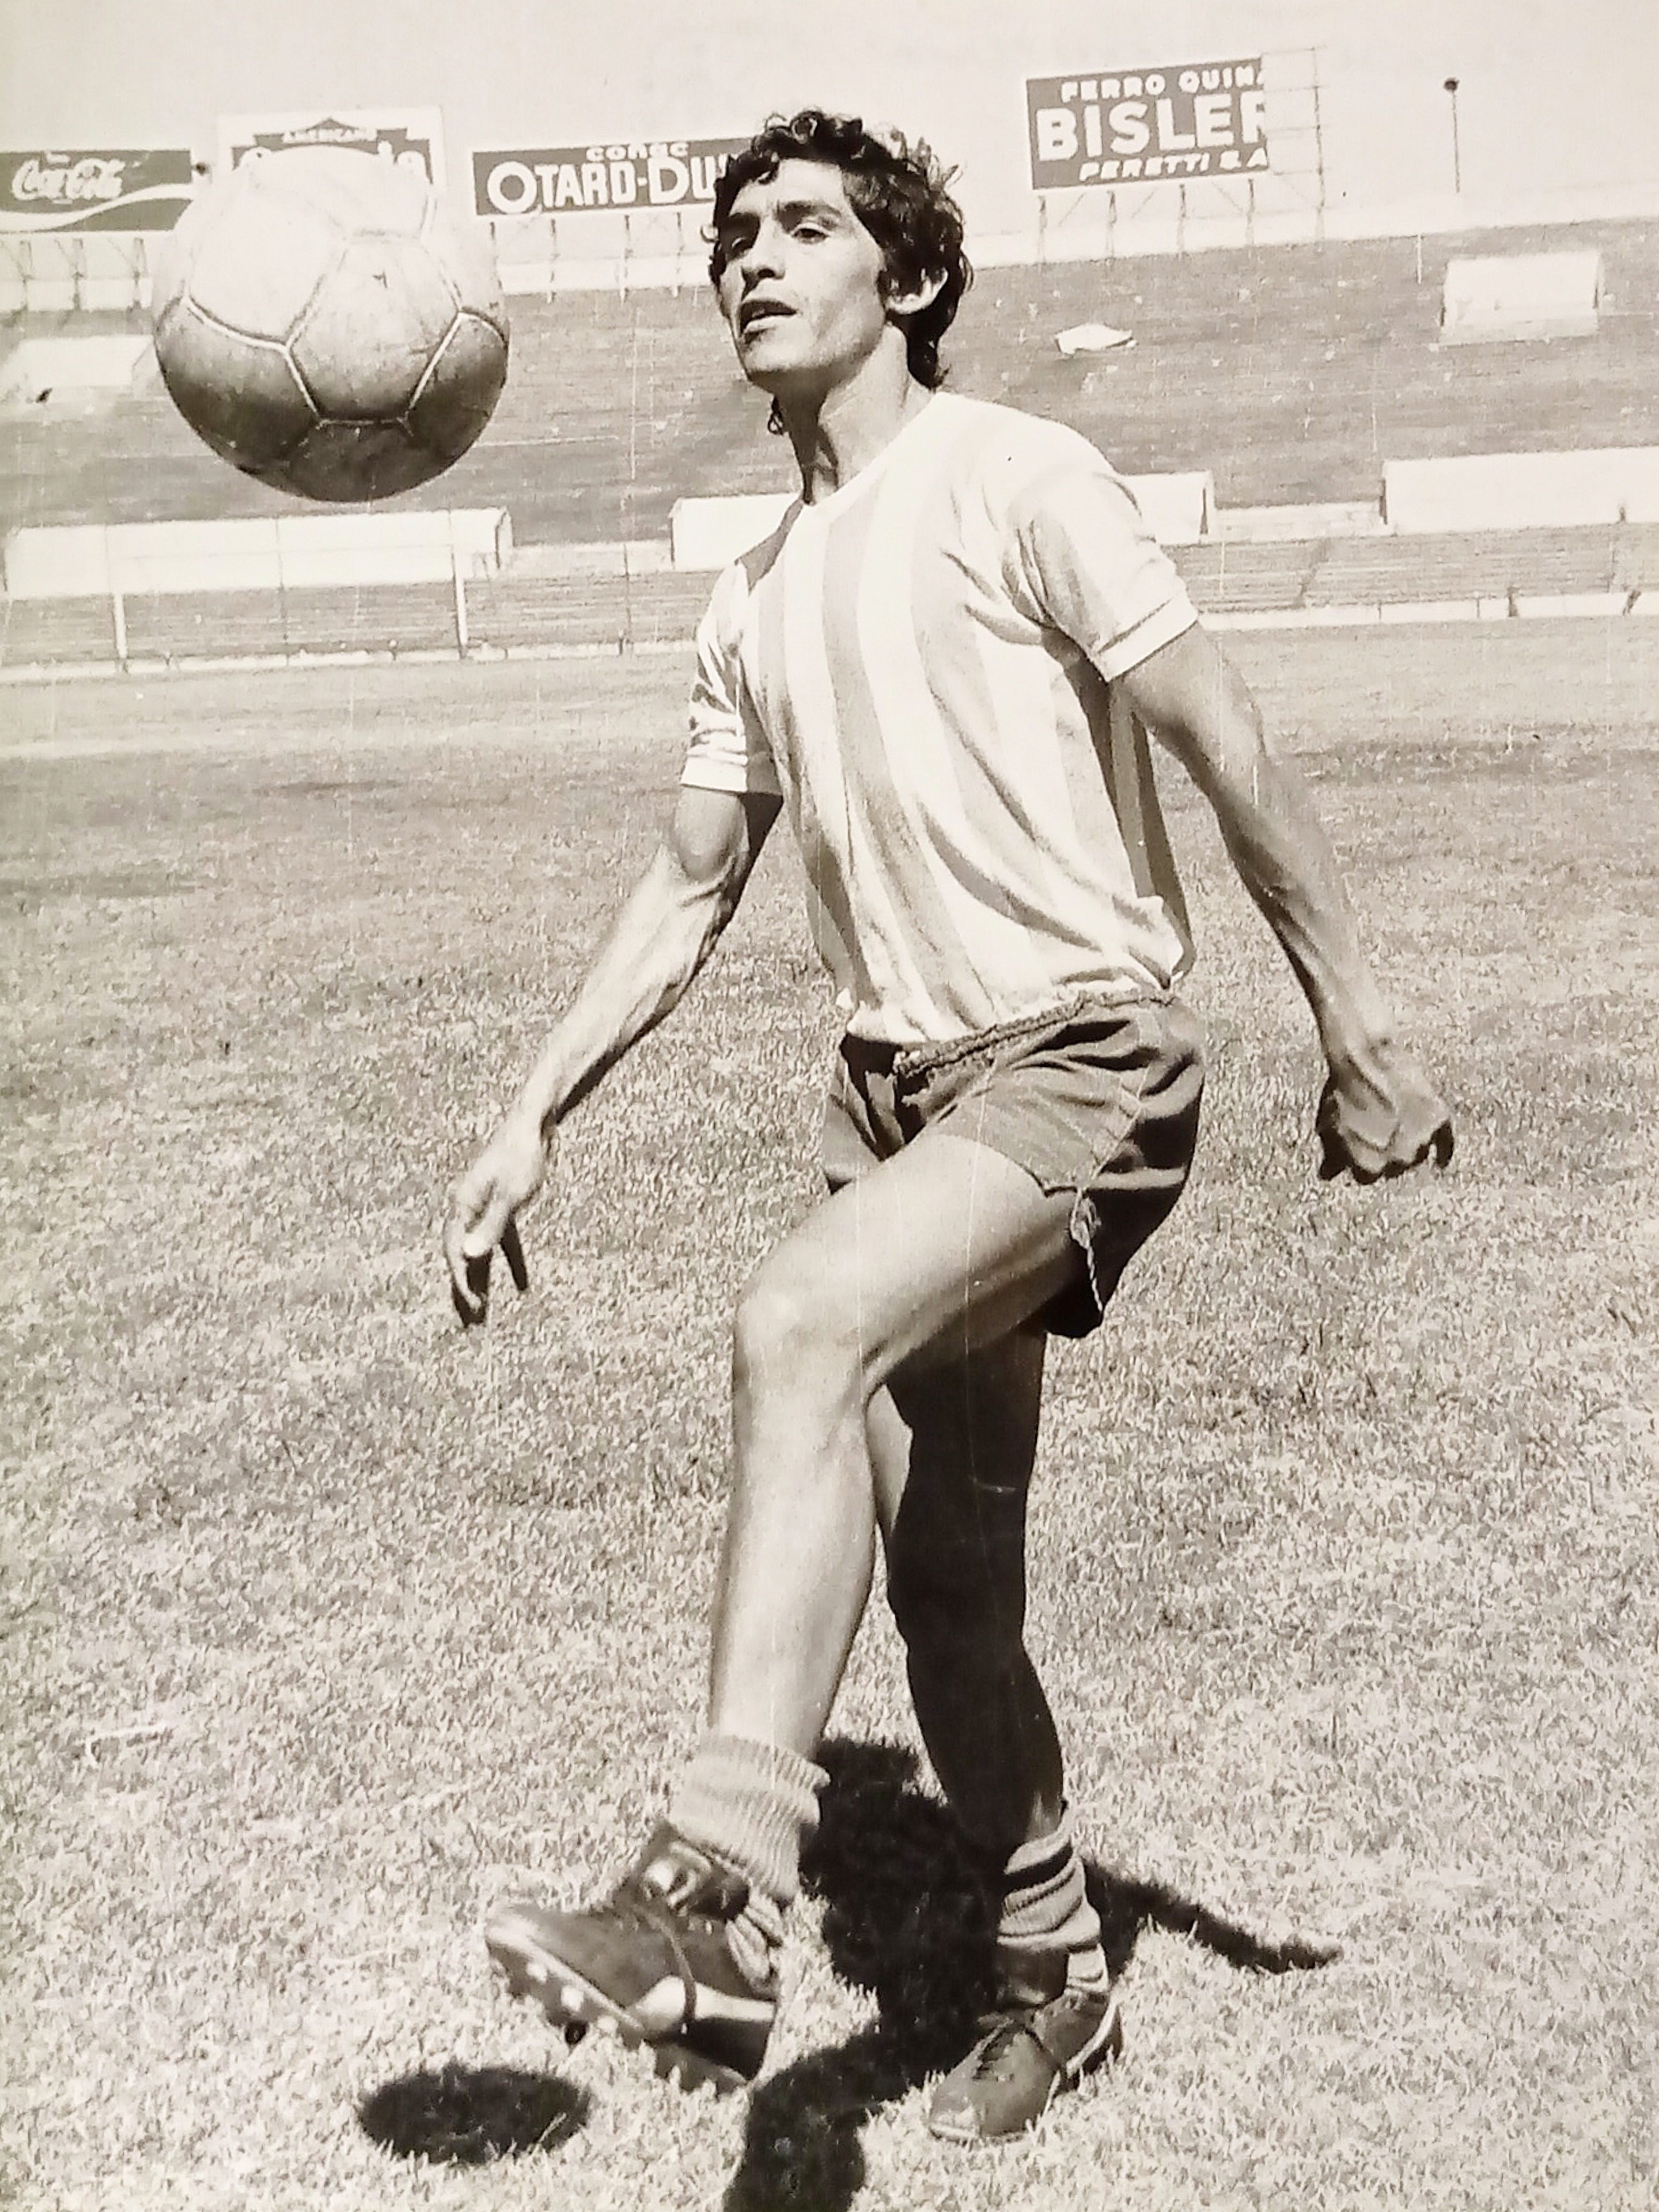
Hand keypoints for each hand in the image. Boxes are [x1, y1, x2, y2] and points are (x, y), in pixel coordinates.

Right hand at [444, 1112, 545, 1324]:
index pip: (455, 1250)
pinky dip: (511, 1263)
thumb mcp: (510, 1194)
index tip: (471, 1306)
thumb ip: (492, 1226)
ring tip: (485, 1310)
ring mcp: (486, 1207)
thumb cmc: (522, 1155)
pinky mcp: (504, 1205)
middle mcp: (469, 1208)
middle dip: (467, 1287)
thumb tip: (469, 1256)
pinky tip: (522, 1285)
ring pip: (481, 1251)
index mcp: (463, 1205)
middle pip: (463, 1254)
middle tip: (472, 1320)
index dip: (461, 1280)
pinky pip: (504, 1241)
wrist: (533, 1123)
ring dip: (484, 1279)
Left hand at [1316, 1047, 1452, 1184]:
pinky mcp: (1439, 1120)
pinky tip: (1441, 1162)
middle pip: (1395, 1167)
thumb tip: (1328, 1176)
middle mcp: (1397, 1161)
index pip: (1368, 1176)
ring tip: (1401, 1126)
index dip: (1365, 1160)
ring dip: (1410, 1146)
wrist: (1365, 1057)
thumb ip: (1333, 1155)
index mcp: (1368, 1167)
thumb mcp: (1328, 1126)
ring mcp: (1421, 1141)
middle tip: (1384, 1134)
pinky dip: (1444, 1152)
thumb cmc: (1341, 1090)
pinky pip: (1446, 1143)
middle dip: (1388, 1153)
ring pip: (1419, 1154)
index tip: (1364, 1149)